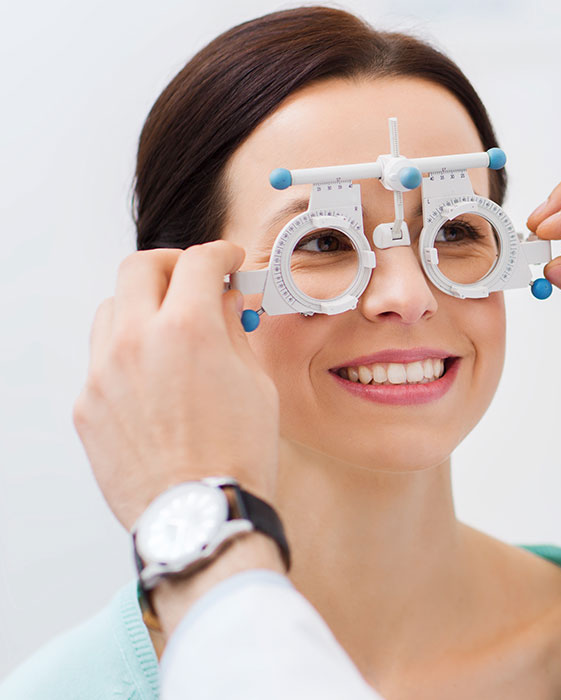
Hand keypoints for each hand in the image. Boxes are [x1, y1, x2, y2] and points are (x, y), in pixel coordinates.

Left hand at [74, 241, 279, 530]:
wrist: (199, 513)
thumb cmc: (236, 457)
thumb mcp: (256, 383)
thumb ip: (235, 333)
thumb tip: (225, 306)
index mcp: (188, 329)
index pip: (199, 262)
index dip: (221, 256)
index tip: (228, 263)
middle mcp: (137, 341)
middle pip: (139, 268)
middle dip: (172, 266)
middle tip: (193, 280)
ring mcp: (103, 373)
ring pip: (112, 310)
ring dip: (143, 308)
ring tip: (170, 331)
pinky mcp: (88, 405)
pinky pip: (102, 361)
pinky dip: (129, 356)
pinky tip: (156, 380)